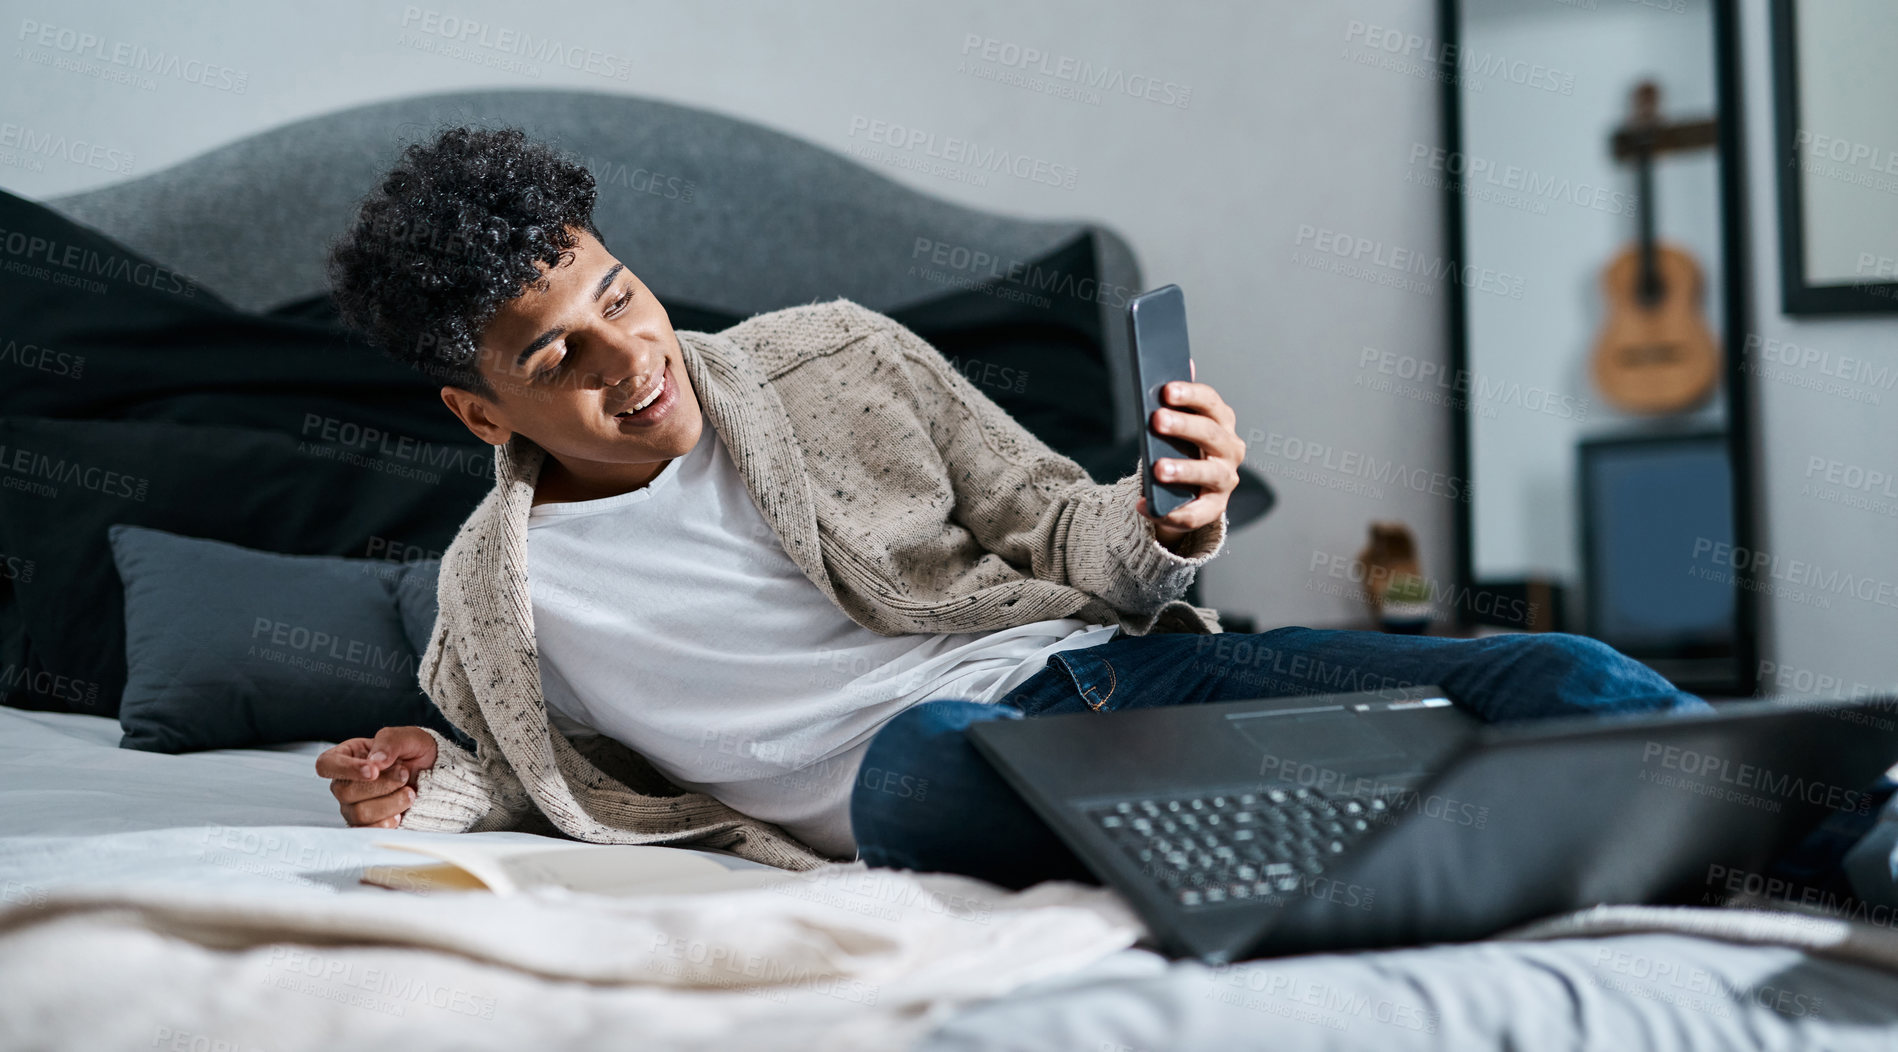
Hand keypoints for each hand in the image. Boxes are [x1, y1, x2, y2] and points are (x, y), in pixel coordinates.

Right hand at [315, 726, 438, 828]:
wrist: (435, 776)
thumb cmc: (417, 753)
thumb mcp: (410, 737)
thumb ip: (389, 742)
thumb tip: (375, 761)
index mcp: (348, 755)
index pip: (326, 764)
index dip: (346, 769)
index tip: (373, 770)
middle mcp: (346, 782)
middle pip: (344, 791)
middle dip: (381, 785)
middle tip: (404, 774)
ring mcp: (354, 805)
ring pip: (359, 813)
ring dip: (391, 803)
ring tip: (410, 792)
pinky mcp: (367, 824)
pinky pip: (367, 831)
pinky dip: (387, 822)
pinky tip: (401, 813)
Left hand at [1135, 360, 1244, 549]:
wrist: (1189, 488)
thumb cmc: (1182, 447)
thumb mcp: (1180, 421)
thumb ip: (1178, 397)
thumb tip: (1183, 361)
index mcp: (1221, 421)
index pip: (1210, 402)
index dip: (1190, 394)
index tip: (1166, 390)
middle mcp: (1230, 448)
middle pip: (1209, 433)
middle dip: (1183, 425)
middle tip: (1156, 420)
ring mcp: (1225, 478)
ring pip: (1208, 473)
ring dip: (1184, 470)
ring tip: (1157, 469)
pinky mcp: (1215, 507)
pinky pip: (1196, 512)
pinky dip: (1171, 512)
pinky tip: (1145, 506)